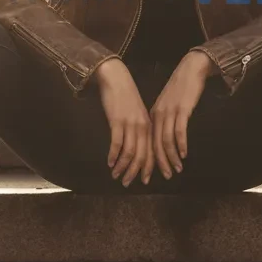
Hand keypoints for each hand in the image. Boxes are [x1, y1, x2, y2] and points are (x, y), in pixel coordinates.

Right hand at [95, 58, 152, 186]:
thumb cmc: (125, 96)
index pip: (151, 152)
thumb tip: (137, 147)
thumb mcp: (137, 114)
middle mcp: (142, 127)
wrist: (116, 78)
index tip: (145, 181)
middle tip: (127, 183)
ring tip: (116, 176)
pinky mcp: (117, 121)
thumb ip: (139, 129)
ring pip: (130, 152)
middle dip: (135, 172)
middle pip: (142, 155)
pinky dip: (114, 156)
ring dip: (123, 167)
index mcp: (149, 126)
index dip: (148, 168)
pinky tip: (110, 163)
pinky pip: (117, 143)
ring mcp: (130, 124)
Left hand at [150, 51, 212, 177]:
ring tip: (177, 169)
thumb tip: (164, 138)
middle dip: (160, 162)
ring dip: (172, 157)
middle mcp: (158, 115)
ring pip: (166, 140)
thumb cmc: (181, 88)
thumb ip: (164, 119)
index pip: (149, 142)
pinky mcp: (181, 109)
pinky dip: (181, 144)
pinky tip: (184, 154)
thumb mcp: (168, 104)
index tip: (153, 172)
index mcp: (153, 115)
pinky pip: (179, 131)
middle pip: (155, 144)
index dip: (151, 159)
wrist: (190, 69)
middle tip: (165, 176)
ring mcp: (170, 112)